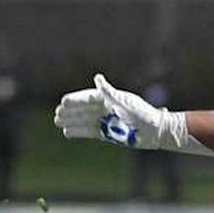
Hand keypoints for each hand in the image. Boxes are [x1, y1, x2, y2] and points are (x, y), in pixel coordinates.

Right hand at [55, 74, 193, 151]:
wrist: (157, 132)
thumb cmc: (143, 114)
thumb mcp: (125, 102)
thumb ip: (109, 93)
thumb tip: (97, 78)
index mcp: (111, 99)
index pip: (89, 98)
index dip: (76, 100)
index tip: (63, 102)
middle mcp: (108, 110)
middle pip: (85, 110)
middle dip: (70, 111)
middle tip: (56, 113)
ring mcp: (108, 122)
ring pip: (85, 121)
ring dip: (71, 121)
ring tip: (57, 121)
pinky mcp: (109, 134)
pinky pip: (91, 132)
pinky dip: (79, 132)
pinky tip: (67, 132)